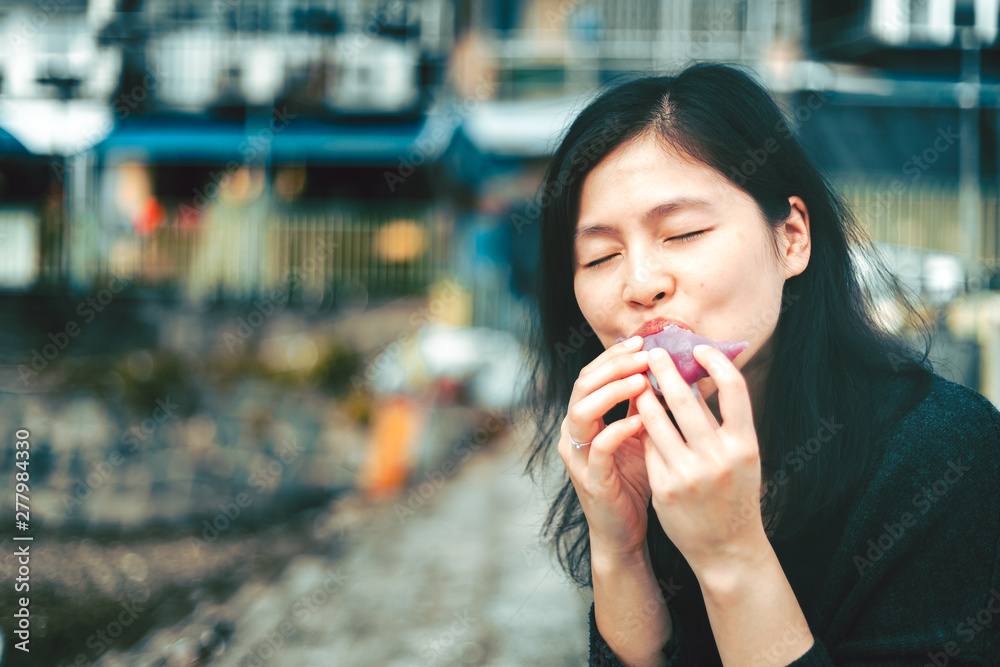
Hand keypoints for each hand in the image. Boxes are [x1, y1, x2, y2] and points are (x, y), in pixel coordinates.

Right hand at [558, 336, 651, 557]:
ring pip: (581, 411)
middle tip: (644, 353)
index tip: (643, 341)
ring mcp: (577, 456)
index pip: (591, 375)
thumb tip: (668, 369)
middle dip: (613, 365)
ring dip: (612, 391)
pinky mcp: (590, 479)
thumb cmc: (634, 482)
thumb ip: (643, 406)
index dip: (614, 356)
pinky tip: (641, 420)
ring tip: (642, 380)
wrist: (624, 532)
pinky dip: (618, 429)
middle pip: (582, 385)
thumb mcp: (640, 436)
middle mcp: (573, 433)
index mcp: (584, 419)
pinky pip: (598, 447)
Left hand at [635, 344, 768, 577]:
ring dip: (645, 395)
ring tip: (639, 380)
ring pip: (656, 419)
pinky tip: (638, 416)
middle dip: (666, 370)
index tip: (700, 348)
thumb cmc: (735, 493)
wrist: (727, 548)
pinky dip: (642, 428)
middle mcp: (718, 457)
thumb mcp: (742, 457)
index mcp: (745, 445)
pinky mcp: (664, 487)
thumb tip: (696, 377)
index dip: (716, 362)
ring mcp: (688, 473)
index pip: (734, 389)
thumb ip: (723, 422)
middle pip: (686, 398)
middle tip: (654, 353)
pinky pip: (647, 446)